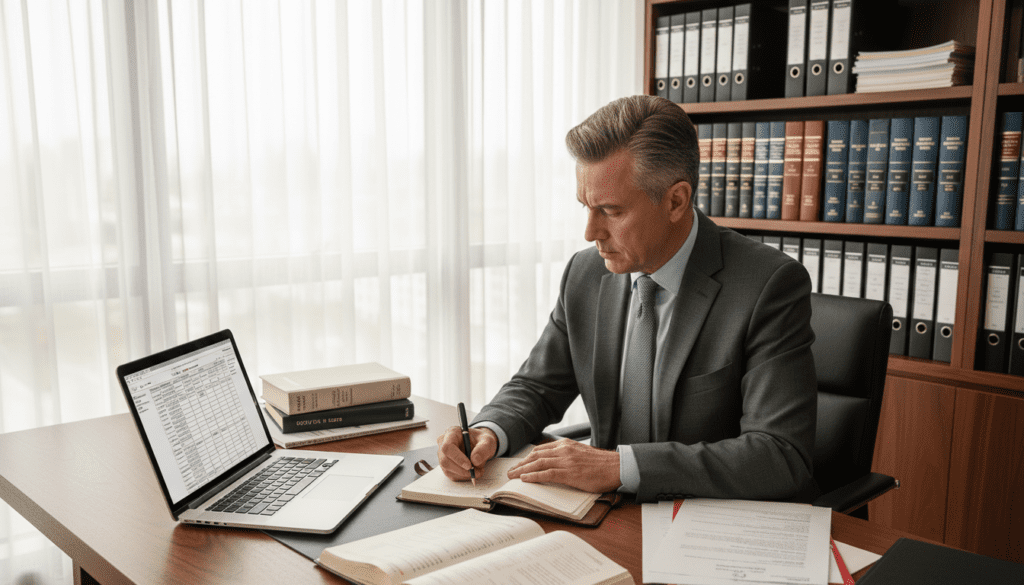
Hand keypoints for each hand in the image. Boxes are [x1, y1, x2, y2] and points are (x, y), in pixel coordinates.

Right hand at [436, 426, 497, 481]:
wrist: (480, 445)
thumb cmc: (481, 440)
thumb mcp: (487, 441)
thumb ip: (483, 448)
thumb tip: (474, 460)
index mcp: (452, 433)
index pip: (447, 447)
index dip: (457, 458)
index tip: (469, 465)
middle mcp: (443, 443)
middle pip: (445, 461)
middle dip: (461, 469)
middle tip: (476, 471)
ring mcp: (443, 456)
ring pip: (448, 470)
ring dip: (464, 474)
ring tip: (478, 471)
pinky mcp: (446, 466)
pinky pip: (452, 475)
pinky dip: (463, 476)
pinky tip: (472, 472)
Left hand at [506, 439, 621, 492]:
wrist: (616, 467)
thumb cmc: (601, 464)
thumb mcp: (581, 454)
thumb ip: (568, 456)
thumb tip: (556, 463)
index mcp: (566, 445)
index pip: (541, 449)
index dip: (528, 457)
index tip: (520, 463)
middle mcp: (564, 450)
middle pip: (536, 456)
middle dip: (521, 464)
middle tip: (511, 471)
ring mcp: (566, 461)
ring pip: (538, 464)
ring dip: (523, 470)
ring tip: (513, 476)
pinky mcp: (569, 473)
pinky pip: (546, 474)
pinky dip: (534, 476)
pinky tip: (525, 479)